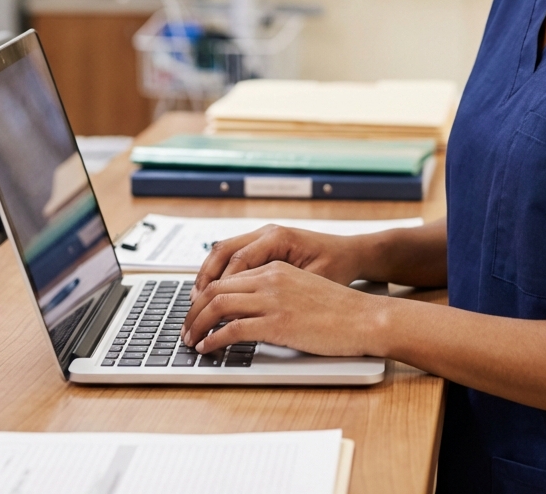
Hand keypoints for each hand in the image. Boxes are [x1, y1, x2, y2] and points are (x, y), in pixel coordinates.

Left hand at [181, 260, 386, 356]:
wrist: (364, 317)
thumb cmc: (339, 309)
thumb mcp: (302, 289)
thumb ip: (276, 292)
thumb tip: (250, 311)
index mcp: (276, 268)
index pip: (227, 276)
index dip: (204, 295)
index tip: (196, 312)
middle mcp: (271, 278)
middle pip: (215, 288)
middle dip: (193, 311)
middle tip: (185, 329)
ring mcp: (273, 300)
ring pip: (218, 306)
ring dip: (197, 325)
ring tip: (190, 340)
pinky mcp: (278, 323)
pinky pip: (233, 329)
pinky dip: (214, 339)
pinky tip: (208, 348)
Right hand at [191, 224, 365, 299]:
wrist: (352, 253)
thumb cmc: (338, 266)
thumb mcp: (312, 282)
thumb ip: (283, 293)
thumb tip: (252, 312)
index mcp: (278, 238)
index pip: (237, 261)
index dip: (218, 288)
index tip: (207, 311)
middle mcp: (267, 233)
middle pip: (222, 251)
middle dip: (204, 281)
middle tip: (192, 309)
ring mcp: (264, 236)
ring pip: (223, 252)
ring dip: (208, 276)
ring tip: (196, 303)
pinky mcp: (264, 245)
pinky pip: (233, 256)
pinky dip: (220, 273)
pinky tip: (213, 294)